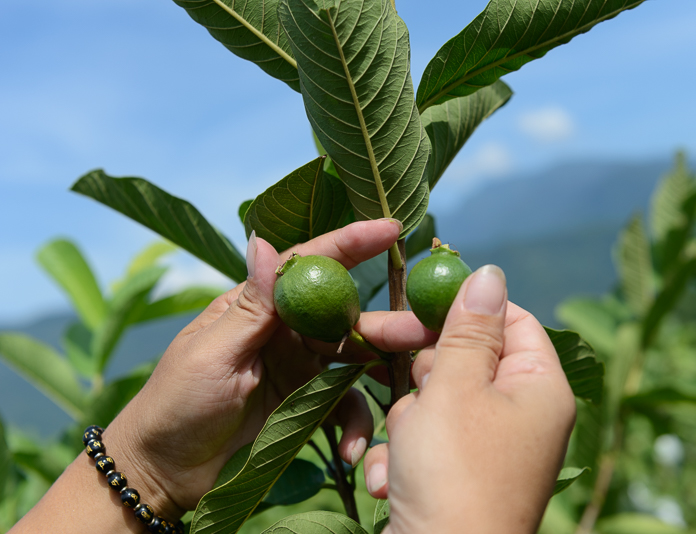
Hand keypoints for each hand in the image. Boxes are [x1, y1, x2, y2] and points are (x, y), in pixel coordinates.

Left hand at [101, 219, 435, 518]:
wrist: (164, 473)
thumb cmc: (175, 405)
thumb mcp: (211, 354)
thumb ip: (249, 306)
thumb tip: (263, 241)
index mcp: (257, 307)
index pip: (308, 266)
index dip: (351, 244)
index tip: (392, 230)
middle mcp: (284, 331)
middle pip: (344, 316)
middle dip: (384, 323)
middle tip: (423, 329)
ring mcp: (298, 369)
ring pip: (352, 360)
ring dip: (380, 373)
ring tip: (409, 388)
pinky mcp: (305, 406)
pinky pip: (342, 406)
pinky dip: (353, 425)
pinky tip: (353, 450)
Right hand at [363, 265, 575, 533]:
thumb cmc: (453, 473)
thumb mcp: (454, 387)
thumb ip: (467, 328)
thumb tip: (488, 274)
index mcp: (538, 388)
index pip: (510, 319)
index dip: (462, 306)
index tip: (414, 299)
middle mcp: (521, 416)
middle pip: (465, 359)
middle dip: (419, 373)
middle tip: (372, 345)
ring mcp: (489, 449)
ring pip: (434, 401)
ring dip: (407, 424)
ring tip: (405, 456)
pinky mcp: (458, 476)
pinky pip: (426, 442)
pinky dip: (404, 458)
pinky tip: (394, 485)